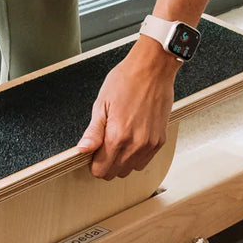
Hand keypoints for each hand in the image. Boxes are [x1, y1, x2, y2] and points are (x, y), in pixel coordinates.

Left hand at [76, 40, 179, 179]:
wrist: (152, 69)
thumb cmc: (125, 81)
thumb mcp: (101, 104)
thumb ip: (93, 132)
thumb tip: (82, 150)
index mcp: (117, 136)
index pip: (101, 170)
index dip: (94, 162)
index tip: (94, 151)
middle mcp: (136, 145)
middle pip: (115, 173)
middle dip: (107, 163)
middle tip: (105, 143)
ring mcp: (150, 144)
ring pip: (130, 169)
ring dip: (122, 161)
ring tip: (120, 138)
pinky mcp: (160, 141)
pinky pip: (145, 161)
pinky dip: (136, 155)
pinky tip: (132, 138)